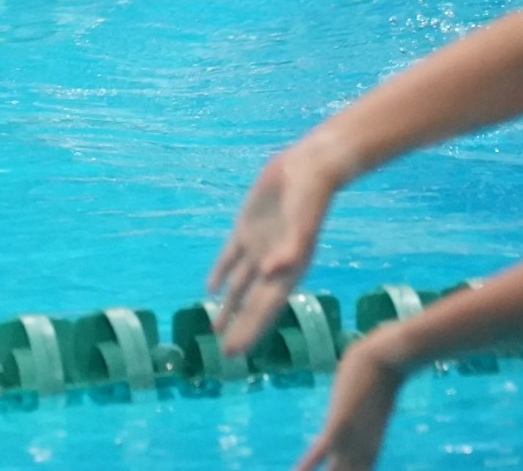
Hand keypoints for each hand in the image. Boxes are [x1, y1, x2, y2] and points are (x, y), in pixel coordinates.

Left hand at [208, 142, 340, 353]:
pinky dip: (221, 273)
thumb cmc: (310, 198)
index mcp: (287, 269)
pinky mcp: (247, 229)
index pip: (264, 309)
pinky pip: (230, 256)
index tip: (235, 352)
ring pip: (239, 285)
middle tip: (224, 353)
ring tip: (215, 328)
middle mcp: (272, 264)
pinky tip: (212, 288)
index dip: (250, 331)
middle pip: (251, 304)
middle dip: (239, 327)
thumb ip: (289, 250)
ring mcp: (258, 247)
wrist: (308, 169)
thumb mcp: (302, 225)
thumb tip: (271, 273)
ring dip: (228, 307)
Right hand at [295, 331, 408, 470]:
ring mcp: (351, 437)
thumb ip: (366, 401)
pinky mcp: (340, 424)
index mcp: (370, 444)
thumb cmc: (384, 367)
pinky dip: (307, 466)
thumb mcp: (372, 392)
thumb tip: (365, 390)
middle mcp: (362, 447)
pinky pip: (319, 452)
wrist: (390, 357)